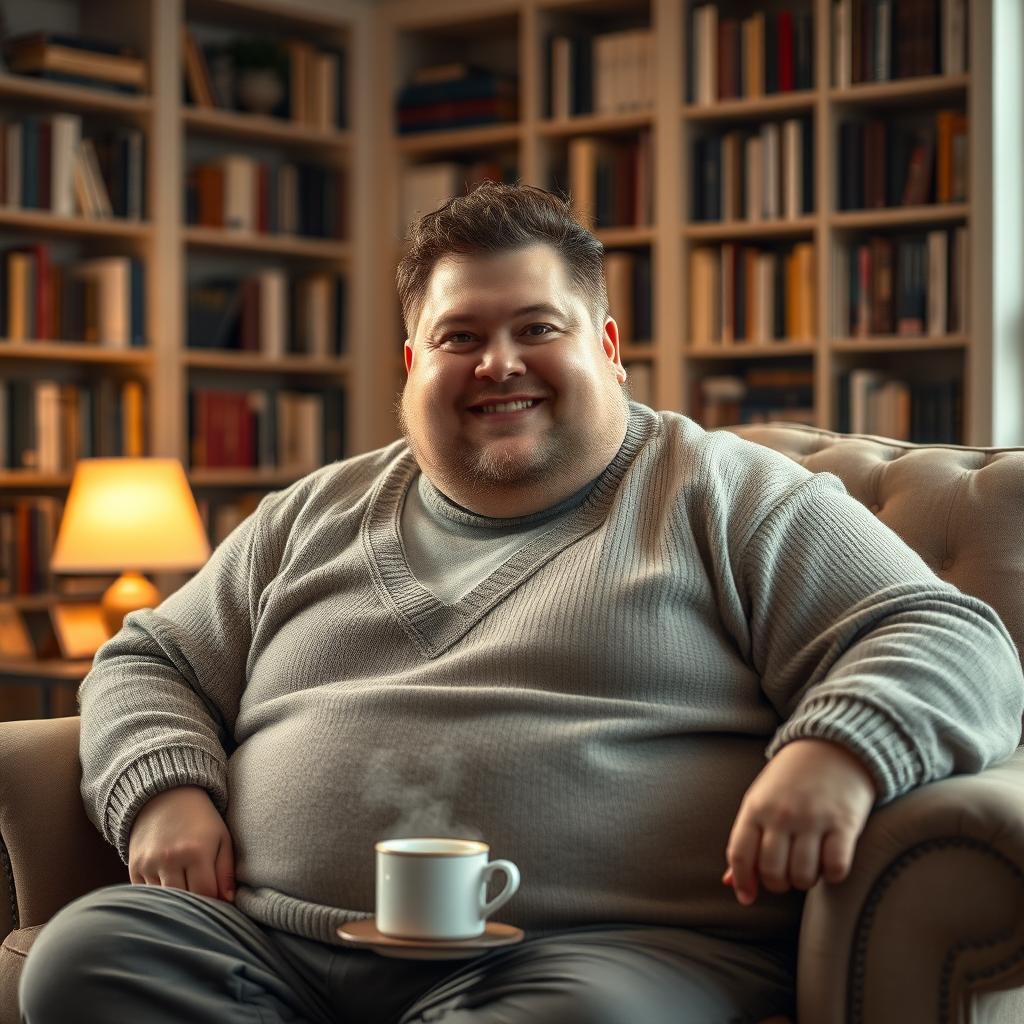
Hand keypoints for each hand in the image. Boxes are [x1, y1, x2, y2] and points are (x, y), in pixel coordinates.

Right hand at [128, 785, 235, 902]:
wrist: (165, 796)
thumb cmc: (200, 820)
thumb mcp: (222, 837)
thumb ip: (226, 870)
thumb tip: (228, 900)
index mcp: (197, 852)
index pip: (206, 894)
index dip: (214, 903)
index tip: (219, 903)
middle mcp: (170, 859)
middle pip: (184, 902)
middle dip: (196, 906)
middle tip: (203, 903)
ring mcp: (149, 864)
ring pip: (164, 902)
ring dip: (176, 903)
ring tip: (187, 893)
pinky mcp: (134, 868)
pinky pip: (147, 895)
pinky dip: (158, 898)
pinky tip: (168, 887)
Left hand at [723, 738, 876, 905]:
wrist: (834, 745)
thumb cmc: (791, 779)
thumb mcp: (761, 800)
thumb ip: (746, 840)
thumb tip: (729, 883)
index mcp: (756, 806)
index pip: (740, 855)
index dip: (742, 882)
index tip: (747, 897)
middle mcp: (782, 814)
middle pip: (772, 872)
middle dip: (778, 884)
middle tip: (786, 874)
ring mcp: (813, 818)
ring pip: (803, 876)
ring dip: (805, 881)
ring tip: (809, 866)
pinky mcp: (844, 823)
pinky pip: (836, 869)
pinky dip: (832, 875)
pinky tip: (831, 861)